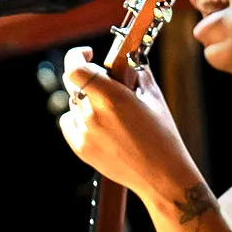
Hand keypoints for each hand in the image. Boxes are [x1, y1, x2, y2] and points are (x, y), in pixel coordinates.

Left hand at [58, 49, 196, 204]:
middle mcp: (93, 115)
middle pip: (75, 84)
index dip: (77, 56)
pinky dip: (78, 118)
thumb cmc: (162, 136)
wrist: (162, 177)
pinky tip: (98, 123)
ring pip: (73, 103)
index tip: (89, 55)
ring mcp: (85, 133)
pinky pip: (69, 122)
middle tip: (109, 87)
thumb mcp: (154, 97)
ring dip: (87, 100)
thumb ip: (135, 71)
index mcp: (111, 98)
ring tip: (111, 114)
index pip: (74, 67)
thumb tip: (125, 57)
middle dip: (90, 79)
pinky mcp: (82, 149)